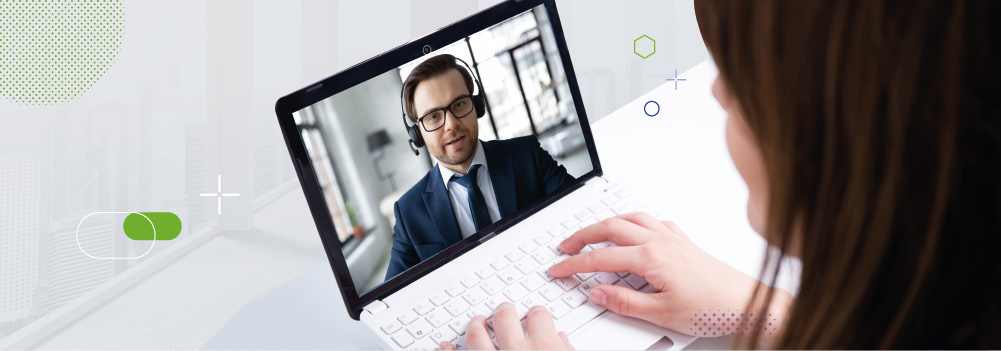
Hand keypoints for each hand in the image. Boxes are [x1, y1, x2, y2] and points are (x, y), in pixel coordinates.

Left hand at [438, 303, 574, 349]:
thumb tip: (563, 340)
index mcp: (546, 349)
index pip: (539, 316)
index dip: (538, 312)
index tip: (536, 314)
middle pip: (504, 317)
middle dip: (504, 310)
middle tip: (503, 310)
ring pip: (476, 336)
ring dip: (475, 326)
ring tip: (476, 322)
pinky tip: (445, 347)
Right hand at [547, 212, 791, 334]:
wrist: (745, 302)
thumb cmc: (712, 307)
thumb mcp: (661, 314)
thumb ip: (625, 302)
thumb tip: (597, 292)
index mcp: (650, 257)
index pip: (601, 257)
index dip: (574, 264)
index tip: (558, 269)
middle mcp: (660, 241)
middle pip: (610, 227)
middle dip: (582, 235)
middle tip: (565, 247)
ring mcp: (673, 238)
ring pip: (630, 218)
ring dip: (606, 223)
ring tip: (591, 233)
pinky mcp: (683, 241)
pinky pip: (652, 221)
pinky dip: (634, 222)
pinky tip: (633, 229)